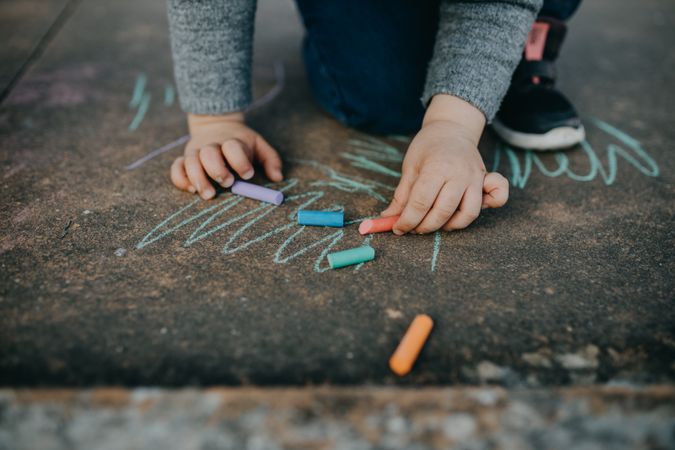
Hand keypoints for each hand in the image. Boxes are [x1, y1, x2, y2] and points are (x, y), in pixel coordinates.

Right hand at [170, 112, 282, 198]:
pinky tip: (191, 189)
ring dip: (198, 178)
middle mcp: (211, 145)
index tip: (248, 175)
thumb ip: (271, 159)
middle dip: (217, 170)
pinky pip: (176, 168)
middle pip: (209, 154)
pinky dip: (180, 179)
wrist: (216, 123)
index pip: (233, 147)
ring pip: (190, 162)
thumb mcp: (259, 144)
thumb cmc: (241, 142)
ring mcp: (195, 151)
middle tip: (228, 183)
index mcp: (232, 140)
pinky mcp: (184, 159)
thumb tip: (278, 177)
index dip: (240, 161)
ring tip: (209, 194)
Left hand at [381, 95, 508, 233]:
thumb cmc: (427, 147)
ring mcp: (475, 178)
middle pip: (443, 211)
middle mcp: (459, 174)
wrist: (451, 128)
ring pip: (468, 213)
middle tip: (414, 228)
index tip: (398, 228)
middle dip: (425, 226)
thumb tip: (388, 219)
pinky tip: (468, 211)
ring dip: (450, 225)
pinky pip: (497, 198)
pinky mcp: (486, 180)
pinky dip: (490, 206)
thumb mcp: (410, 167)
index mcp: (436, 168)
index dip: (407, 220)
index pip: (420, 203)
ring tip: (436, 223)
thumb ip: (402, 195)